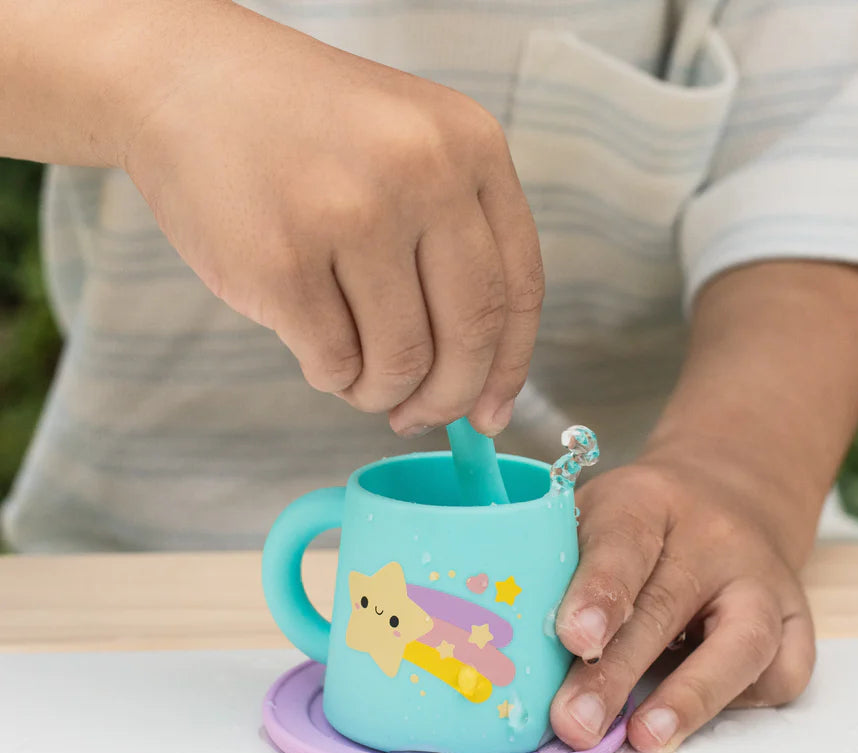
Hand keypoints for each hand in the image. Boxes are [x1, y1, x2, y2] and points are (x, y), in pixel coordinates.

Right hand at [123, 2, 542, 435]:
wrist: (188, 82)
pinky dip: (331, 377)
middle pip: (472, 334)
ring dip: (381, 392)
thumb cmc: (305, 133)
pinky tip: (316, 350)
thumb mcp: (411, 151)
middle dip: (448, 398)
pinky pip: (334, 364)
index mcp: (471, 146)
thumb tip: (479, 384)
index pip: (519, 289)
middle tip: (418, 415)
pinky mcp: (282, 260)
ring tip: (357, 376)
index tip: (490, 415)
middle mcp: (423, 172)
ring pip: (402, 361)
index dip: (509, 368)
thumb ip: (455, 248)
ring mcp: (351, 214)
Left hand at [549, 451, 815, 752]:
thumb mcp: (591, 515)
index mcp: (646, 500)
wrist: (728, 494)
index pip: (622, 543)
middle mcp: (713, 537)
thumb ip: (561, 567)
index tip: (572, 638)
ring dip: (689, 698)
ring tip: (644, 739)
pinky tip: (689, 716)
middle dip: (617, 672)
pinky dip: (735, 705)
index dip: (598, 593)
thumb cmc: (638, 520)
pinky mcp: (796, 620)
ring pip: (739, 642)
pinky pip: (779, 674)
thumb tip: (518, 652)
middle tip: (575, 723)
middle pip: (666, 605)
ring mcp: (762, 579)